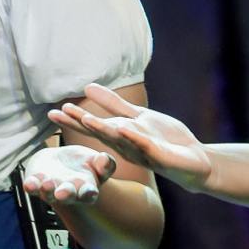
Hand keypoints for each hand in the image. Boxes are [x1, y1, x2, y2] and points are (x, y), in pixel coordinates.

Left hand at [22, 145, 116, 205]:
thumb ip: (104, 163)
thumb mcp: (95, 160)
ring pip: (48, 193)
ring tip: (47, 184)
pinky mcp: (35, 183)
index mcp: (86, 189)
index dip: (88, 193)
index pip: (88, 194)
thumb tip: (105, 160)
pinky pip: (32, 186)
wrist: (58, 161)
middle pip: (67, 196)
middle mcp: (68, 193)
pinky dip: (31, 185)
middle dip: (65, 194)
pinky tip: (30, 183)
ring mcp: (50, 189)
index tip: (89, 191)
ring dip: (47, 190)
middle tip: (62, 193)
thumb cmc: (80, 163)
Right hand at [48, 84, 211, 191]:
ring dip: (102, 129)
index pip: (93, 126)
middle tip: (58, 115)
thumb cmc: (165, 139)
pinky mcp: (160, 156)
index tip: (53, 111)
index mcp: (119, 136)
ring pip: (119, 139)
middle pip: (100, 133)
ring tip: (85, 118)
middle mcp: (126, 146)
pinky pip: (145, 145)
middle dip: (80, 123)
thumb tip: (87, 87)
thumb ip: (113, 104)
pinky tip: (123, 127)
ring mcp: (142, 152)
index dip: (73, 119)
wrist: (196, 160)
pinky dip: (134, 137)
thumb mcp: (137, 116)